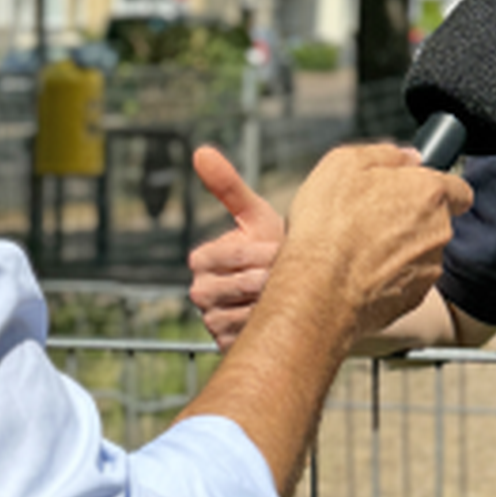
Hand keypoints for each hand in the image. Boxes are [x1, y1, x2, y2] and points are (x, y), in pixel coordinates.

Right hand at [189, 146, 285, 350]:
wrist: (295, 290)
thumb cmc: (273, 246)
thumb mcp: (255, 215)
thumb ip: (228, 186)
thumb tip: (200, 151)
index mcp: (201, 261)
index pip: (227, 256)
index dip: (259, 252)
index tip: (282, 249)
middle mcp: (199, 293)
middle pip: (238, 285)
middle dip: (271, 277)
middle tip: (295, 272)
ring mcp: (211, 321)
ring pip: (246, 311)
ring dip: (276, 302)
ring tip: (296, 293)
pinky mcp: (228, 346)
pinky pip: (251, 336)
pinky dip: (273, 327)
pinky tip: (289, 317)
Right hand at [278, 144, 472, 343]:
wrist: (318, 290)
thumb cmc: (328, 227)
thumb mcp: (343, 163)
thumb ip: (385, 154)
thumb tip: (407, 156)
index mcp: (428, 193)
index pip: (459, 188)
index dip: (435, 187)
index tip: (412, 190)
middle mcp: (438, 231)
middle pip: (435, 220)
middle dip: (410, 217)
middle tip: (371, 217)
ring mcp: (429, 267)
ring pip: (421, 251)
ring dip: (399, 247)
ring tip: (359, 247)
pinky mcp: (414, 297)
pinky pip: (408, 279)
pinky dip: (390, 275)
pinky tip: (360, 271)